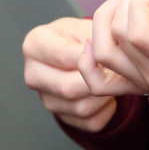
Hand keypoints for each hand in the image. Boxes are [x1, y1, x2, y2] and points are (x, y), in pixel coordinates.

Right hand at [23, 16, 115, 131]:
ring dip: (105, 95)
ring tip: (112, 80)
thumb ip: (92, 39)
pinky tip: (108, 94)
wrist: (80, 54)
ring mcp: (46, 100)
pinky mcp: (63, 118)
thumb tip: (101, 58)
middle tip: (115, 69)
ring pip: (82, 108)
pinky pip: (91, 122)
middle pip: (68, 88)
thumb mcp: (84, 27)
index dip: (92, 55)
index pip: (64, 57)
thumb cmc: (81, 37)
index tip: (107, 50)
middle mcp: (33, 75)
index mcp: (34, 45)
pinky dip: (107, 109)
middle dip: (97, 80)